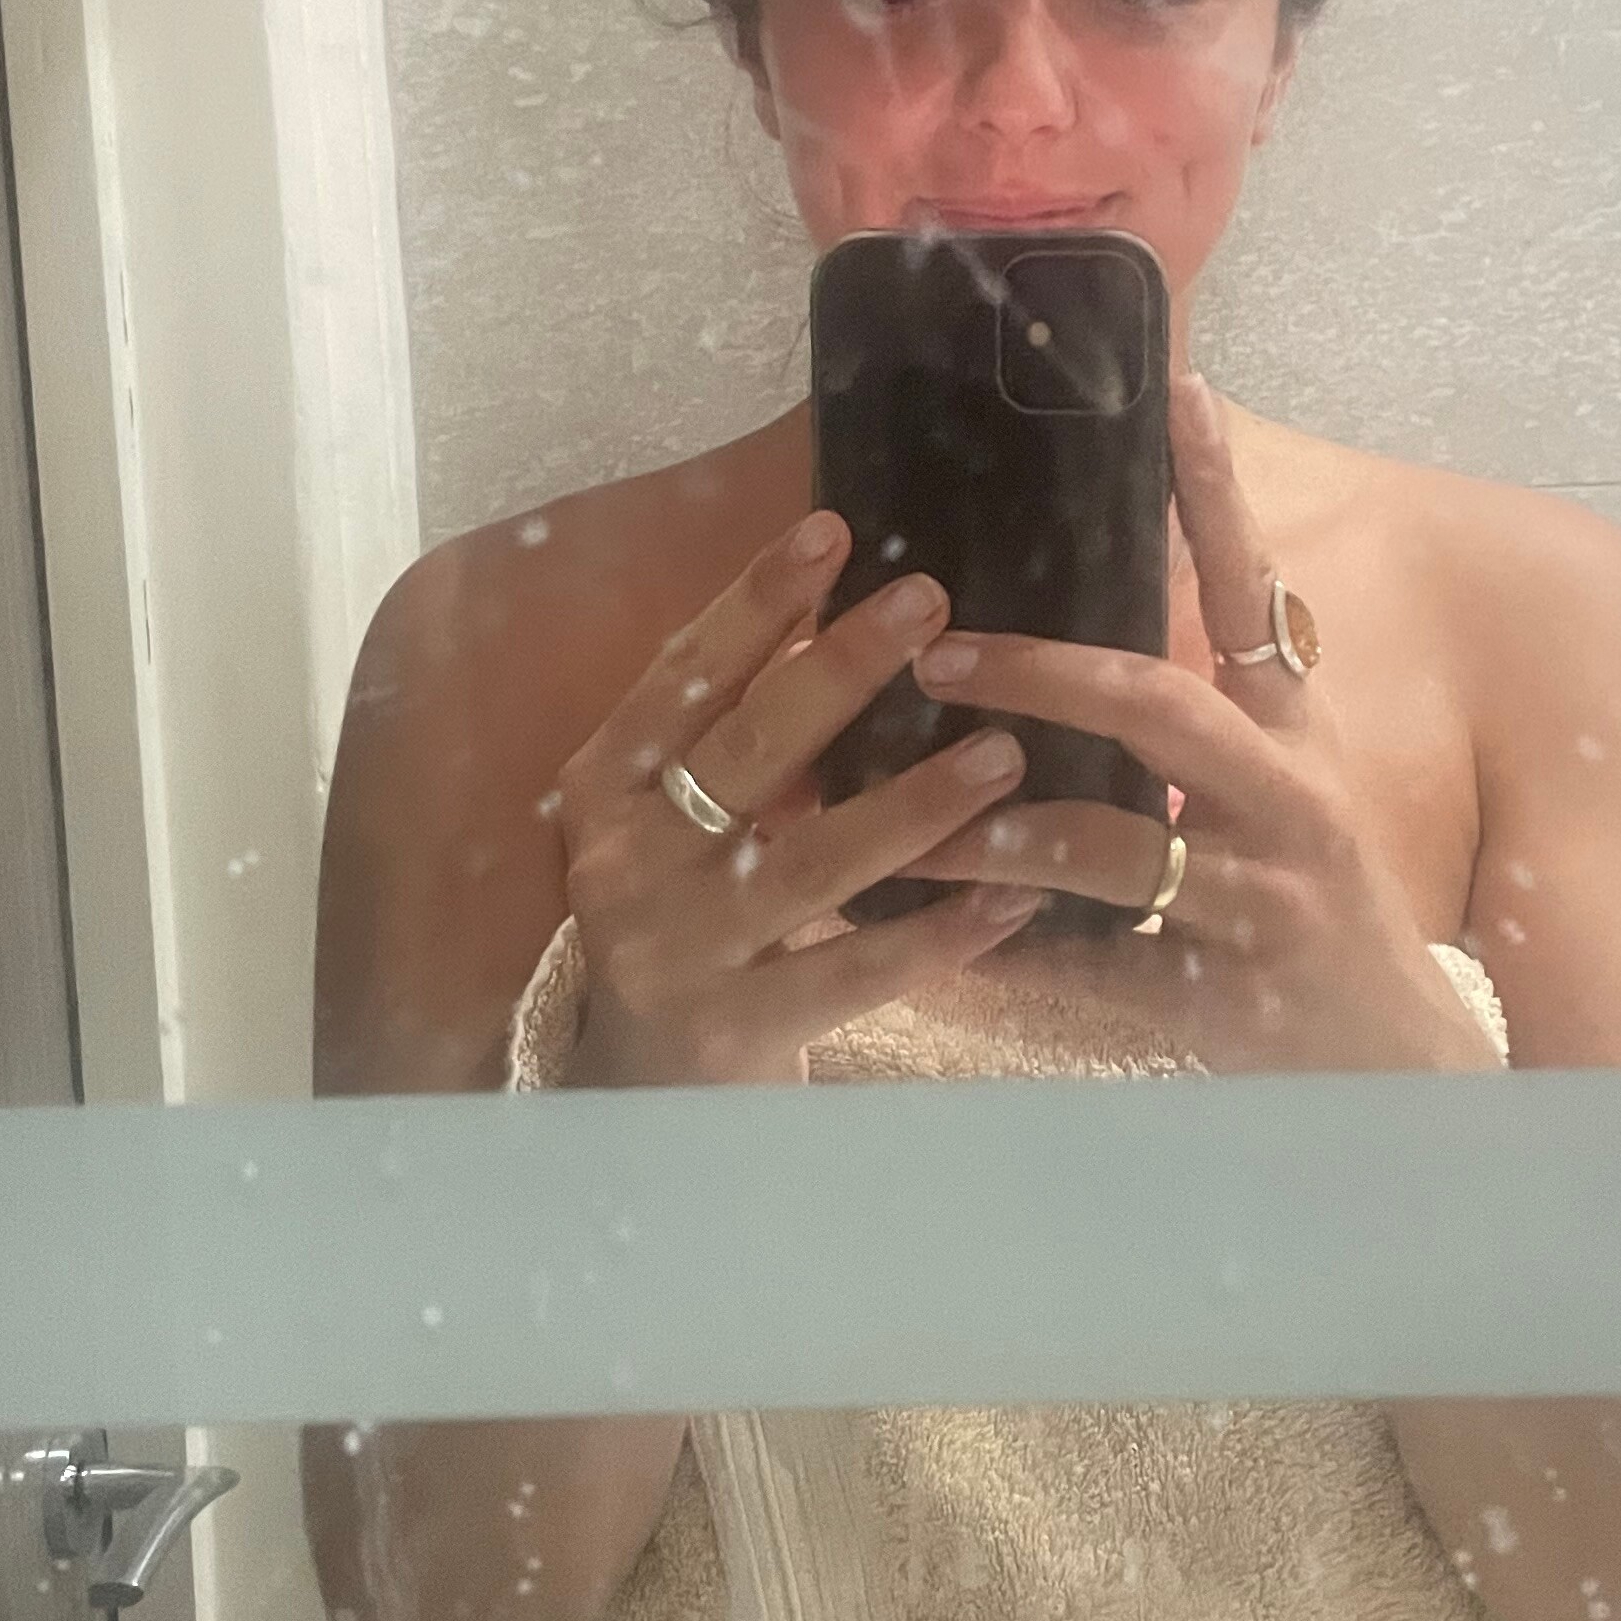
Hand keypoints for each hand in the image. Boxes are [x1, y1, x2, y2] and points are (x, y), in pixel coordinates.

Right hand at [556, 510, 1038, 1084]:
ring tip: (1004, 752)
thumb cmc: (681, 919)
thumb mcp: (677, 821)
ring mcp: (678, 949)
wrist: (635, 1090)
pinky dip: (938, 935)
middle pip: (749, 750)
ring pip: (811, 862)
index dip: (753, 602)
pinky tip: (1013, 899)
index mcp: (606, 790)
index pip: (682, 678)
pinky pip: (854, 974)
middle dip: (840, 669)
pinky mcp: (735, 1030)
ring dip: (915, 803)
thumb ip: (736, 734)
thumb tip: (837, 610)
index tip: (831, 531)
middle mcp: (627, 862)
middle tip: (930, 604)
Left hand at [905, 376, 1496, 1076]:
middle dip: (1037, 672)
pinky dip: (1004, 963)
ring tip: (907, 828)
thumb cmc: (1317, 914)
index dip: (1218, 493)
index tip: (1180, 390)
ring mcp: (1260, 898)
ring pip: (1109, 847)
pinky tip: (930, 957)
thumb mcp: (1285, 795)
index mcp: (1292, 737)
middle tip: (939, 655)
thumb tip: (1096, 637)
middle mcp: (1286, 799)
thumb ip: (1207, 722)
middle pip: (1156, 705)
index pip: (1258, 591)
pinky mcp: (1224, 992)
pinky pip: (1089, 972)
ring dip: (994, 833)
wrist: (1396, 1063)